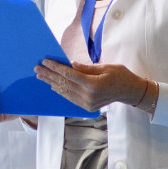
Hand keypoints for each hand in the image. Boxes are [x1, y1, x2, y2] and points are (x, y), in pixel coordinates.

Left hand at [35, 60, 149, 112]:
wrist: (130, 91)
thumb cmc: (120, 75)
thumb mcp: (105, 67)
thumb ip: (86, 68)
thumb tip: (70, 64)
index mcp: (93, 84)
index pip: (69, 74)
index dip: (56, 67)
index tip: (46, 61)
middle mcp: (88, 96)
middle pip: (64, 83)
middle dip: (49, 75)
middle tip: (37, 69)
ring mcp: (87, 103)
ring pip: (65, 92)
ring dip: (52, 83)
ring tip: (41, 77)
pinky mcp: (88, 107)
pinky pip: (71, 98)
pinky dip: (61, 91)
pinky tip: (53, 86)